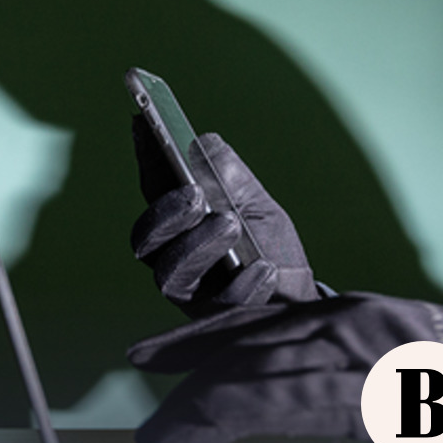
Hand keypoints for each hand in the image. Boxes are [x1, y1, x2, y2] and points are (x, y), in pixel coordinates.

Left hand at [126, 292, 442, 442]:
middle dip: (185, 372)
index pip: (252, 322)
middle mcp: (347, 321)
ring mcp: (363, 347)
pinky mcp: (381, 385)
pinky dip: (234, 410)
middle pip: (242, 341)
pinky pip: (291, 396)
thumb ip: (341, 386)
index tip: (150, 358)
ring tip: (160, 440)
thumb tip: (290, 413)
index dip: (194, 341)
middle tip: (148, 416)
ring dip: (198, 405)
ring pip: (255, 366)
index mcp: (349, 319)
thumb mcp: (402, 380)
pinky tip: (197, 429)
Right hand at [131, 122, 318, 316]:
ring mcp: (188, 288)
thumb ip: (229, 175)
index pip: (152, 187)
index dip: (145, 158)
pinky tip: (264, 267)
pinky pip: (221, 301)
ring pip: (171, 271)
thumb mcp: (255, 202)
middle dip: (166, 213)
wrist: (297, 297)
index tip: (145, 125)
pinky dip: (242, 283)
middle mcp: (168, 254)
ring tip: (230, 224)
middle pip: (145, 236)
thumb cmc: (267, 245)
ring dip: (199, 245)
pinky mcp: (213, 316)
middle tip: (195, 196)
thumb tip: (201, 142)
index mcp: (174, 221)